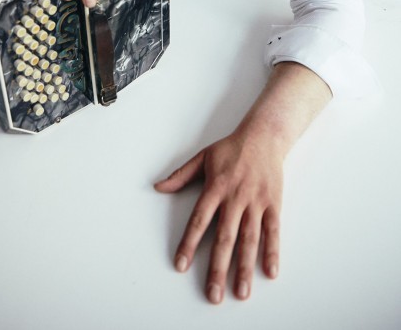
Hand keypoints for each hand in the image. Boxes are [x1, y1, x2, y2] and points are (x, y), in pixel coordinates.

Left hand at [154, 133, 282, 302]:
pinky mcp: (273, 204)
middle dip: (218, 268)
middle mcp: (236, 197)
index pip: (199, 220)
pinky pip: (273, 231)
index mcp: (216, 187)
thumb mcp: (202, 157)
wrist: (264, 136)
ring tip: (241, 292)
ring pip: (249, 239)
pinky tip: (270, 271)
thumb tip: (158, 187)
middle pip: (225, 237)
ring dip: (245, 267)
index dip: (189, 244)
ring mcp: (256, 202)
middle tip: (213, 294)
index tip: (181, 265)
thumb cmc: (232, 148)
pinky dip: (272, 251)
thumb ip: (181, 175)